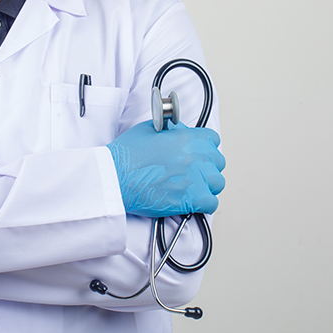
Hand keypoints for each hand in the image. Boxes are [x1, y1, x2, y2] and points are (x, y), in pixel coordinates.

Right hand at [107, 120, 225, 217]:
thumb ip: (171, 129)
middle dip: (207, 166)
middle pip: (218, 162)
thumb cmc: (127, 155)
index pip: (213, 140)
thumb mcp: (149, 128)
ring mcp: (195, 179)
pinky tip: (193, 201)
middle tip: (194, 171)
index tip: (198, 153)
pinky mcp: (190, 200)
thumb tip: (179, 132)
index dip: (205, 146)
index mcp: (187, 138)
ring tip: (194, 186)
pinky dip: (205, 204)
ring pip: (217, 183)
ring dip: (208, 184)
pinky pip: (212, 203)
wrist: (115, 177)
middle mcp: (195, 158)